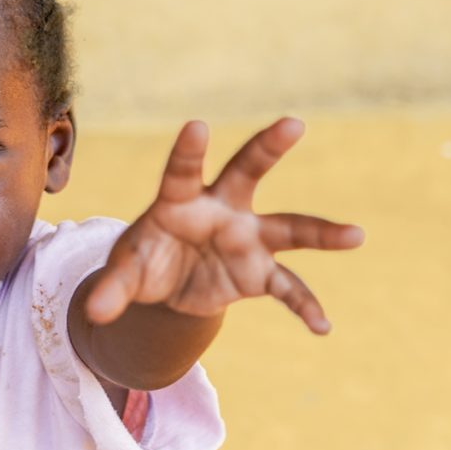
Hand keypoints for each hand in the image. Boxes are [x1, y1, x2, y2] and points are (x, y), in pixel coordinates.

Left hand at [86, 117, 363, 333]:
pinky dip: (304, 306)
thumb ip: (112, 289)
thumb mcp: (124, 274)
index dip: (189, 151)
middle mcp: (221, 209)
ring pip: (288, 227)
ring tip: (356, 235)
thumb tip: (94, 313)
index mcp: (179, 200)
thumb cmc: (144, 263)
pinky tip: (322, 326)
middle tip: (293, 123)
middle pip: (247, 172)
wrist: (168, 285)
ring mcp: (247, 238)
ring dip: (321, 233)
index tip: (197, 127)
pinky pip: (287, 288)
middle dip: (268, 148)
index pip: (182, 172)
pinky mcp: (259, 272)